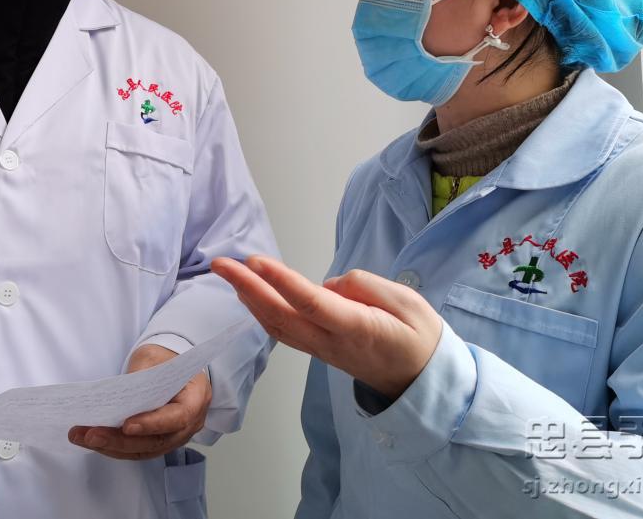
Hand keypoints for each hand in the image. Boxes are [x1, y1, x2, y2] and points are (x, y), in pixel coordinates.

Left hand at [68, 344, 211, 459]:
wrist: (170, 364)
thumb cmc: (165, 359)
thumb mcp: (153, 357)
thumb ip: (139, 376)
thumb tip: (116, 397)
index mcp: (196, 398)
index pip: (177, 417)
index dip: (152, 424)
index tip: (126, 425)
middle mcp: (190, 424)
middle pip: (156, 441)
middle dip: (120, 440)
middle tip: (91, 434)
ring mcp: (174, 436)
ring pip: (143, 450)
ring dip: (111, 446)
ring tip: (83, 437)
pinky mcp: (158, 441)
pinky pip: (137, 449)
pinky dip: (114, 447)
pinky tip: (92, 439)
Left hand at [212, 255, 441, 399]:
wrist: (422, 382)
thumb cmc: (419, 338)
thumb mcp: (408, 304)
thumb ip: (366, 287)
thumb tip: (328, 285)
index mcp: (356, 328)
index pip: (311, 303)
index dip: (281, 281)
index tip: (255, 261)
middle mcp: (331, 343)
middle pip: (281, 315)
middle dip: (247, 287)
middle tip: (220, 263)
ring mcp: (322, 351)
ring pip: (277, 326)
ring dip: (248, 298)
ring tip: (227, 273)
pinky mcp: (318, 350)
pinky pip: (283, 332)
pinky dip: (260, 312)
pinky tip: (249, 296)